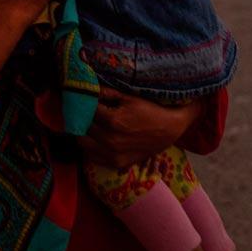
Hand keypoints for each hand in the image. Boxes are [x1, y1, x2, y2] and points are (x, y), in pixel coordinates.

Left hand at [79, 87, 203, 167]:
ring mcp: (113, 154)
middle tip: (82, 111)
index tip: (82, 98)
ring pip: (82, 143)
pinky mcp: (116, 163)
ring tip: (87, 124)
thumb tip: (88, 87)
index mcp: (113, 121)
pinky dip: (89, 147)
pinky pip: (92, 156)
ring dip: (82, 132)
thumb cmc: (150, 110)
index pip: (86, 110)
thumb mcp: (129, 97)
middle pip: (81, 126)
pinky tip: (94, 138)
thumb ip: (106, 93)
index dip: (82, 102)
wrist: (170, 129)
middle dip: (80, 117)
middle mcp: (111, 140)